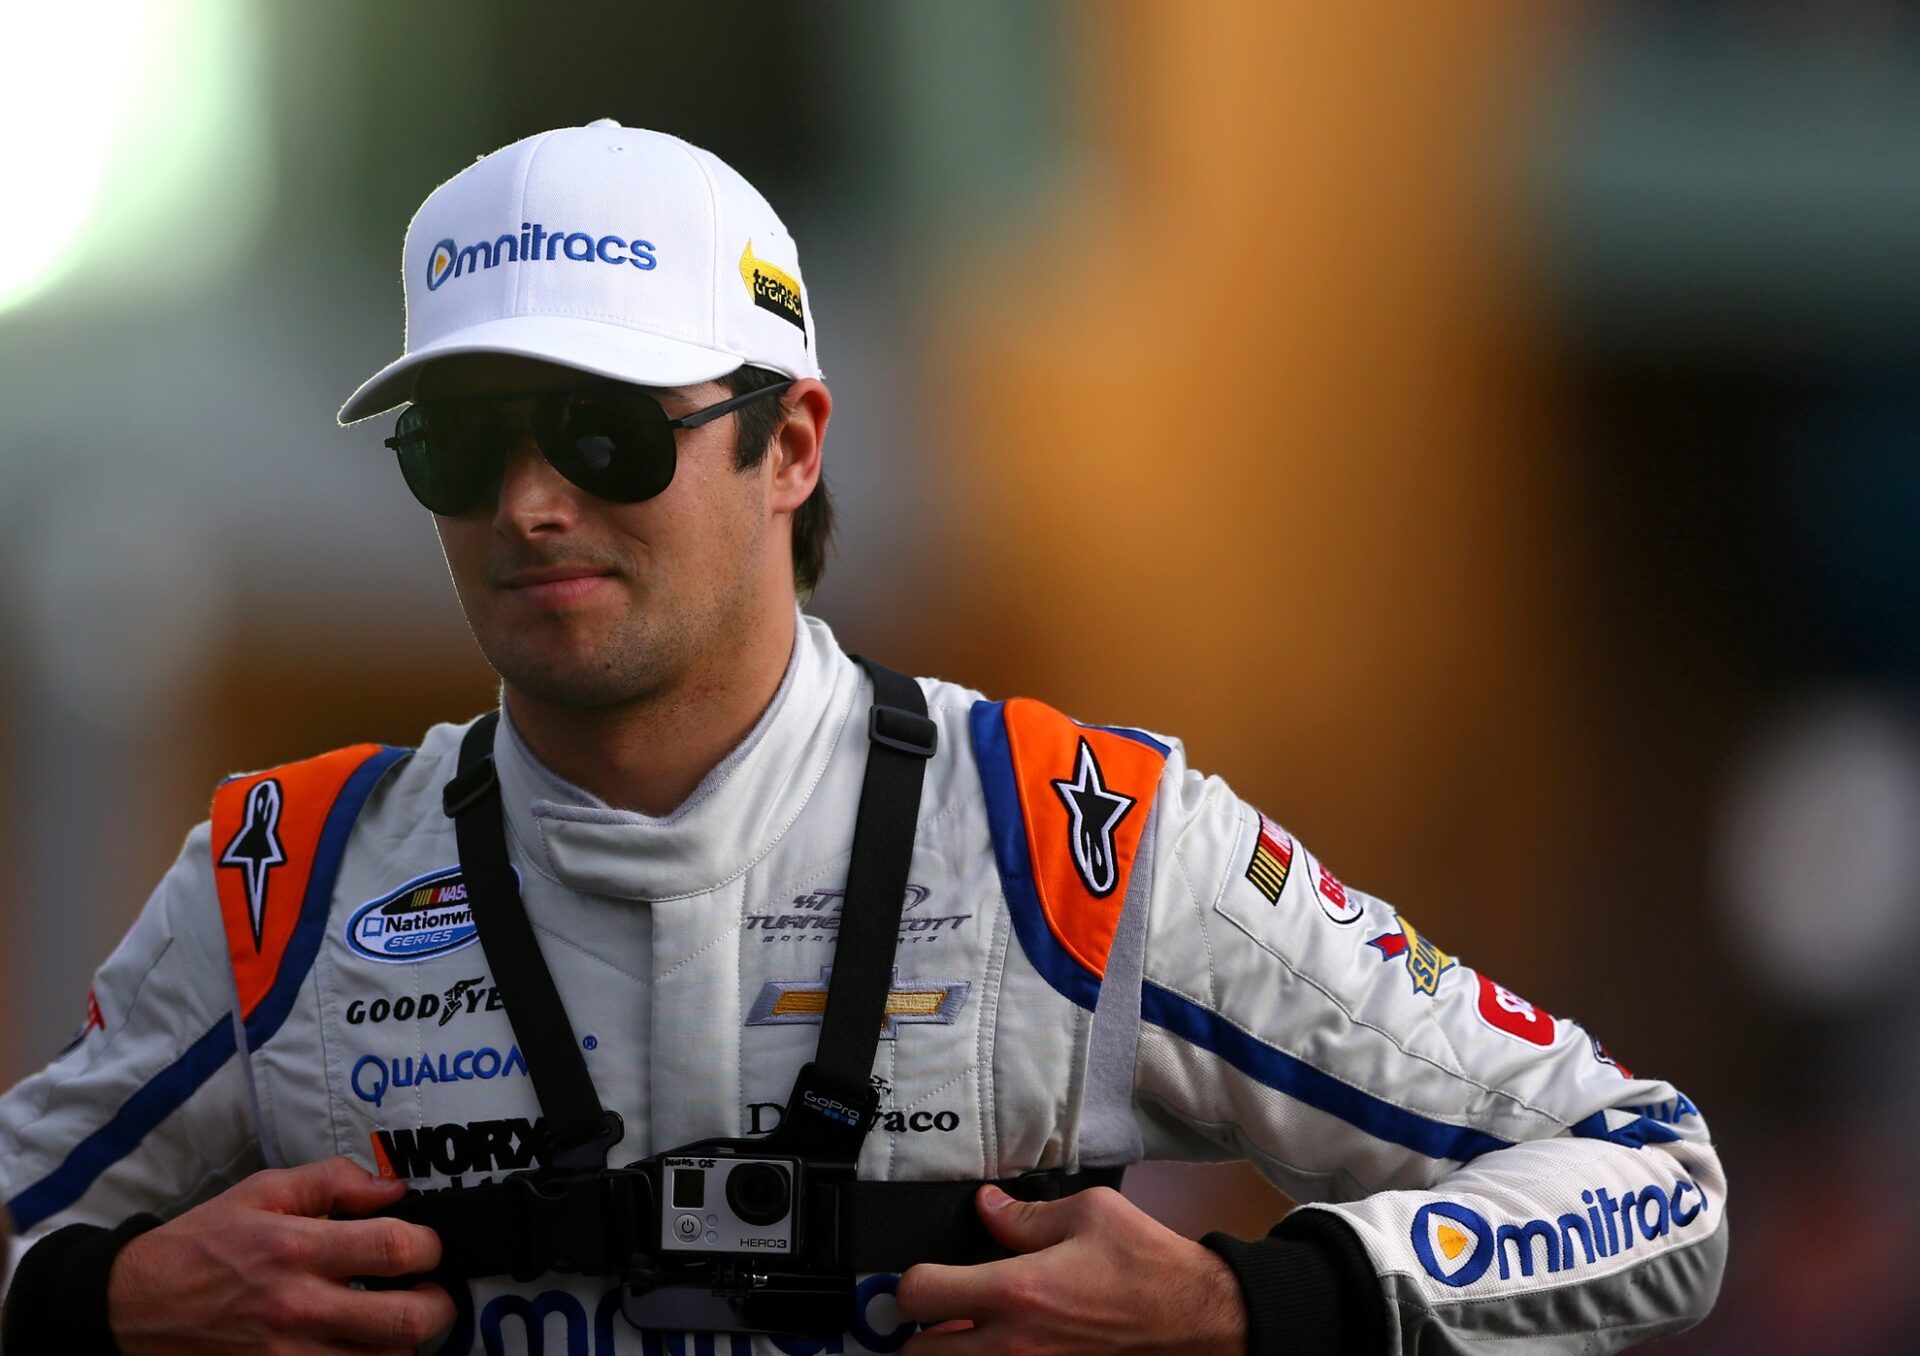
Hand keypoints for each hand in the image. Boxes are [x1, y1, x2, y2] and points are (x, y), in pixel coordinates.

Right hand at [108, 1156, 454, 1354]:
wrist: (130, 1307)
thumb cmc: (200, 1244)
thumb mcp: (261, 1192)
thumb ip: (333, 1181)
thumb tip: (393, 1187)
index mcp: (297, 1250)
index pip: (396, 1249)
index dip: (430, 1246)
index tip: (426, 1246)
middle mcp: (297, 1309)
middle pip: (406, 1321)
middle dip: (436, 1307)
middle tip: (428, 1294)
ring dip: (400, 1344)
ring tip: (390, 1324)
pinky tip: (356, 1346)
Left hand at [896, 1184, 1246, 1354]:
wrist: (1196, 1319)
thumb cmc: (1147, 1266)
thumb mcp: (1088, 1214)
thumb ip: (1024, 1216)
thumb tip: (986, 1206)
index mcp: (1015, 1290)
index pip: (919, 1294)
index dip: (912, 1282)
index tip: (926, 1276)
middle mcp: (1013, 1343)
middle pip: (917, 1355)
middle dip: (919, 1333)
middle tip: (939, 1314)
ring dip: (952, 1354)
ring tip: (968, 1333)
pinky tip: (1003, 1345)